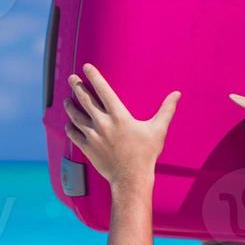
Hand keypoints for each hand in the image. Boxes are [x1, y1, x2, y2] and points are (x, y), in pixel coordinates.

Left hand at [63, 63, 178, 189]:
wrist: (131, 178)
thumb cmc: (146, 154)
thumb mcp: (158, 130)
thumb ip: (166, 110)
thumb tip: (177, 94)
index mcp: (119, 116)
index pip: (103, 90)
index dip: (94, 76)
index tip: (86, 67)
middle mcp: (103, 123)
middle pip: (85, 99)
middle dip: (77, 86)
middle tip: (71, 77)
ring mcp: (93, 136)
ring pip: (76, 116)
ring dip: (70, 105)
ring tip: (67, 99)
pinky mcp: (87, 148)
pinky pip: (74, 134)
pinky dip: (70, 127)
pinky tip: (69, 123)